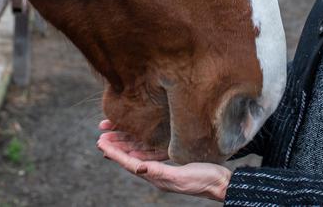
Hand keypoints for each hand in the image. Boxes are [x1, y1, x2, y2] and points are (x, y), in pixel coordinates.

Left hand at [97, 120, 231, 201]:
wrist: (222, 184)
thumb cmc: (206, 179)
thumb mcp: (182, 175)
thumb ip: (161, 172)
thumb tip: (139, 169)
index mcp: (158, 176)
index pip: (130, 164)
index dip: (115, 153)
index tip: (100, 143)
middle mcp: (157, 175)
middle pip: (131, 162)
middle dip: (115, 150)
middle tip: (100, 139)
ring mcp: (164, 172)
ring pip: (138, 160)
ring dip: (124, 150)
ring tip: (112, 140)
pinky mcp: (172, 168)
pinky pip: (149, 159)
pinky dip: (139, 152)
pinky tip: (136, 148)